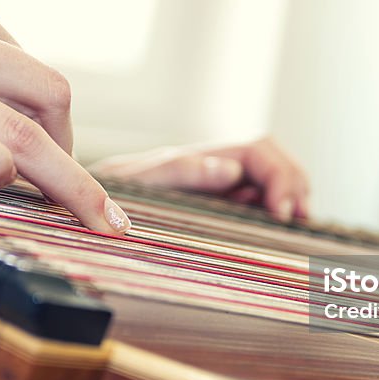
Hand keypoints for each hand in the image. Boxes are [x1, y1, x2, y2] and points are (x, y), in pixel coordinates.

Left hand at [90, 138, 309, 221]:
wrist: (80, 201)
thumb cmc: (107, 192)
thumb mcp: (140, 182)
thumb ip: (181, 171)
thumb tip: (227, 169)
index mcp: (201, 156)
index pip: (259, 152)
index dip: (280, 177)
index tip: (282, 212)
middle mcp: (213, 166)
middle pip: (273, 159)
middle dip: (294, 184)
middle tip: (298, 219)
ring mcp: (216, 185)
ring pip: (269, 179)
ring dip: (289, 195)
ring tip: (293, 223)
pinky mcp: (214, 206)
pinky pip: (255, 201)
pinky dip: (273, 210)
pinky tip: (274, 227)